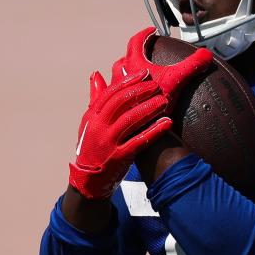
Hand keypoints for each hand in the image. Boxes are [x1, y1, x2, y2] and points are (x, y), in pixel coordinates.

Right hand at [68, 69, 172, 198]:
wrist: (88, 180)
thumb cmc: (92, 147)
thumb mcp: (89, 123)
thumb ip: (95, 99)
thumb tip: (96, 75)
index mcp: (92, 116)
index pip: (111, 93)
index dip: (128, 81)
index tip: (144, 73)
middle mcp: (98, 127)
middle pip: (121, 103)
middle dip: (141, 92)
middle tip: (157, 85)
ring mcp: (108, 142)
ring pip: (130, 120)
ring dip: (149, 108)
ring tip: (164, 101)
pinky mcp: (118, 157)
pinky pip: (139, 141)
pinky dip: (154, 131)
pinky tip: (167, 123)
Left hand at [112, 27, 212, 111]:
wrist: (139, 130)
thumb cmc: (152, 104)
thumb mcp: (175, 81)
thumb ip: (191, 66)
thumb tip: (207, 55)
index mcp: (132, 64)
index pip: (136, 41)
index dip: (145, 34)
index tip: (152, 30)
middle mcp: (120, 76)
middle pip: (124, 59)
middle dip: (133, 53)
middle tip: (143, 52)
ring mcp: (116, 93)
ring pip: (116, 77)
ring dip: (125, 73)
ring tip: (135, 75)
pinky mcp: (117, 109)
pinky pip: (115, 95)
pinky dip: (121, 92)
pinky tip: (129, 98)